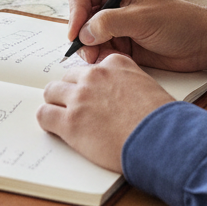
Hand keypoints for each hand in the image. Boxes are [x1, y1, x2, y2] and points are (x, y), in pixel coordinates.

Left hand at [38, 53, 173, 171]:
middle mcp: (94, 76)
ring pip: (51, 92)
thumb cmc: (162, 120)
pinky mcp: (70, 122)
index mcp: (114, 64)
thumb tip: (120, 95)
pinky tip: (54, 128)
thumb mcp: (147, 87)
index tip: (90, 93)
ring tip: (62, 116)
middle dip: (70, 92)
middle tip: (75, 108)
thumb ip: (128, 82)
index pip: (89, 67)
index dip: (89, 83)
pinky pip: (44, 115)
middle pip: (68, 78)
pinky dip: (46, 121)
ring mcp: (80, 98)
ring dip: (55, 104)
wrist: (162, 141)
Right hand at [67, 0, 206, 71]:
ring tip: (101, 59)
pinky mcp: (121, 43)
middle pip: (80, 16)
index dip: (74, 12)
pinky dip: (100, 57)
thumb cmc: (179, 23)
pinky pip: (99, 50)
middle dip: (81, 34)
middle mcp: (113, 3)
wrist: (201, 45)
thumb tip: (83, 33)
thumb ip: (109, 23)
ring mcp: (116, 25)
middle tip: (88, 51)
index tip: (76, 32)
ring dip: (90, 49)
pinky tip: (111, 62)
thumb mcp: (142, 19)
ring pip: (87, 36)